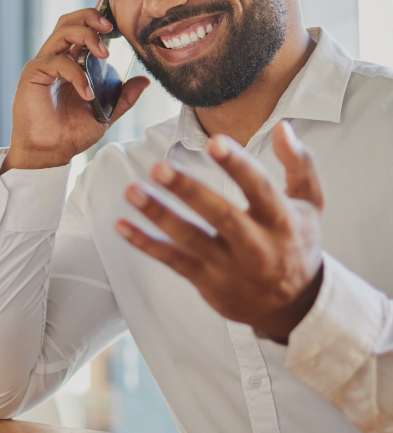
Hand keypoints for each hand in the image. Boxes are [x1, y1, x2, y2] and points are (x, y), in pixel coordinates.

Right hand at [1, 4, 148, 171]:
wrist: (49, 153)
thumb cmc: (70, 133)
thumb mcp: (105, 113)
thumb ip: (123, 97)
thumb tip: (143, 80)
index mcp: (71, 63)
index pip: (82, 29)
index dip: (96, 15)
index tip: (115, 13)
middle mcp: (56, 58)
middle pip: (69, 21)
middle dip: (91, 17)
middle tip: (110, 27)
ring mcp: (43, 64)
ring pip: (62, 31)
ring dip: (86, 36)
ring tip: (104, 53)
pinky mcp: (33, 74)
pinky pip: (57, 62)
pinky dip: (76, 74)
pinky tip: (87, 93)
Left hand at [115, 122, 323, 343]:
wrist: (292, 305)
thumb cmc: (297, 243)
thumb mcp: (311, 204)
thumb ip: (299, 164)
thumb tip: (281, 127)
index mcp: (281, 220)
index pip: (260, 188)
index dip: (238, 166)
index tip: (215, 142)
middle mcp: (255, 245)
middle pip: (220, 216)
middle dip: (188, 191)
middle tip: (159, 168)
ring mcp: (228, 266)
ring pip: (189, 240)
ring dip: (158, 215)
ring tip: (132, 191)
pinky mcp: (206, 281)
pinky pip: (172, 261)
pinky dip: (145, 244)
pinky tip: (122, 225)